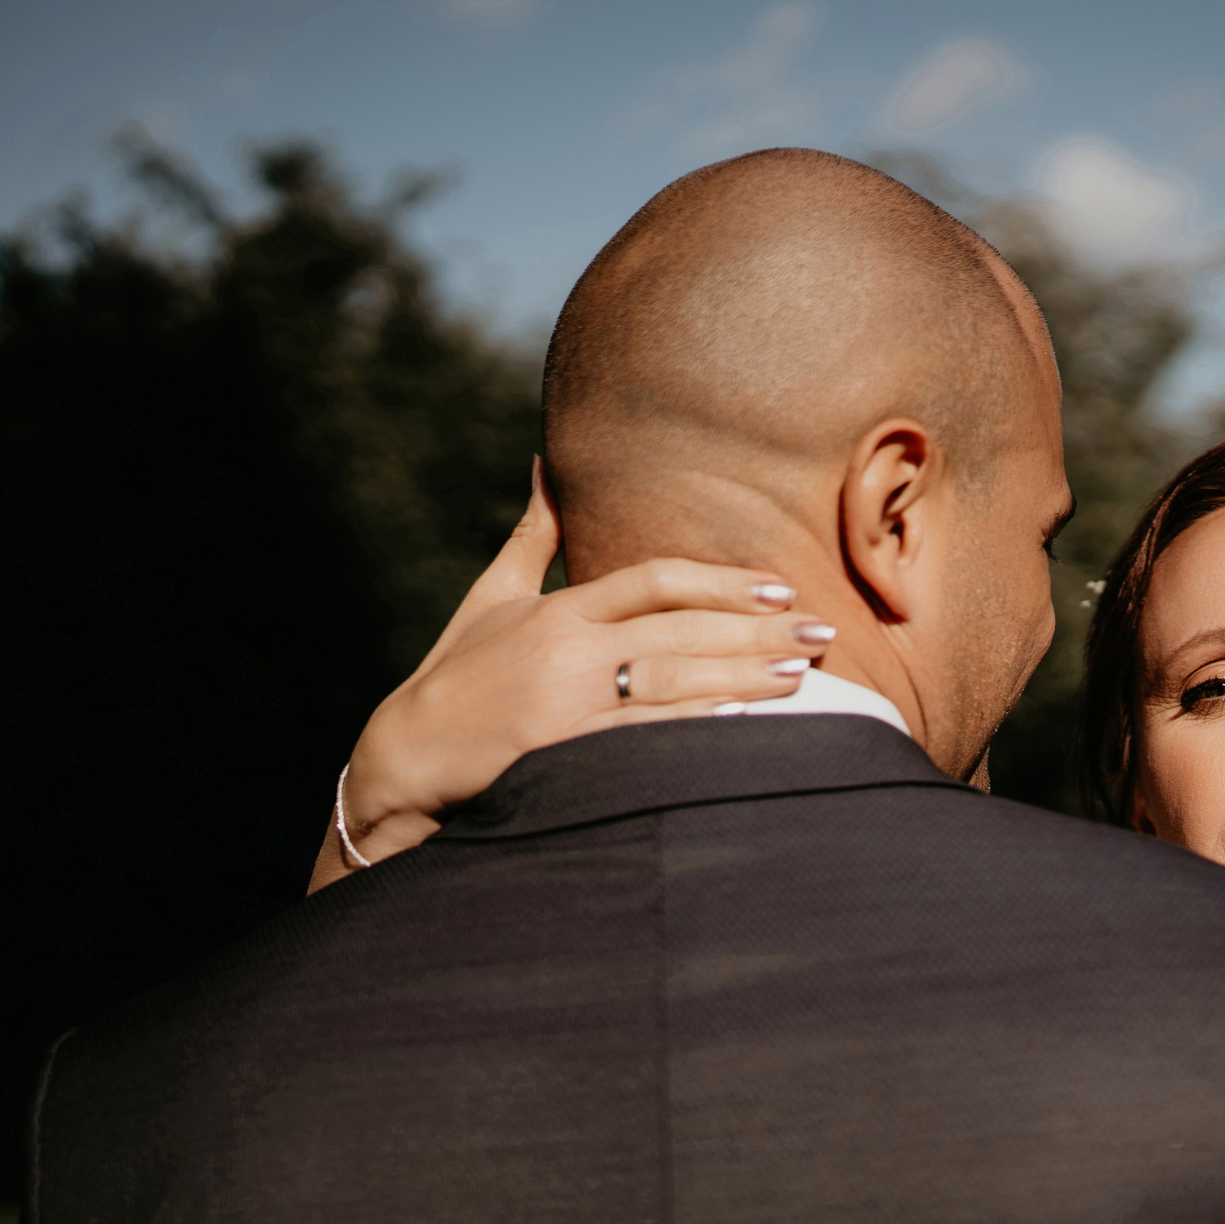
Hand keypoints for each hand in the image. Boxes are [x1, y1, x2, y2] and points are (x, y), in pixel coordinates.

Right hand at [311, 460, 833, 889]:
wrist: (402, 760)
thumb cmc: (455, 676)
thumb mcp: (491, 598)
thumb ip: (532, 535)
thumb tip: (548, 463)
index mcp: (559, 610)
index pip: (653, 580)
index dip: (721, 583)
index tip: (778, 588)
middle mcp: (566, 649)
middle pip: (679, 630)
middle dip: (757, 631)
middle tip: (822, 632)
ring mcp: (565, 702)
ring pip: (671, 682)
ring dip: (743, 677)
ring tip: (803, 675)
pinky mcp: (560, 752)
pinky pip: (643, 736)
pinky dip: (696, 726)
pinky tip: (744, 720)